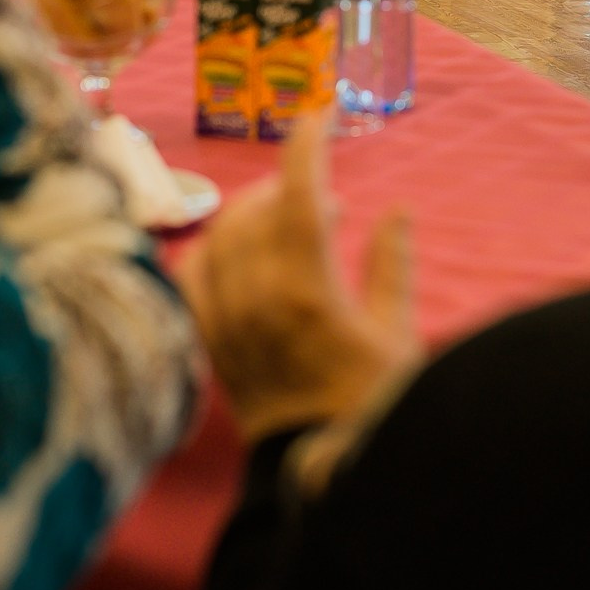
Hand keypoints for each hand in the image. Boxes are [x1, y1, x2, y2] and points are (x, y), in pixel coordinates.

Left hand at [180, 116, 415, 441]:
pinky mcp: (208, 341)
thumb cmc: (374, 406)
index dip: (309, 142)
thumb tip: (395, 207)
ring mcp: (224, 320)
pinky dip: (210, 248)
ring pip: (221, 234)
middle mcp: (256, 297)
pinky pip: (190, 275)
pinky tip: (234, 249)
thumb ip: (393, 263)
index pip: (299, 190)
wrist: (326, 474)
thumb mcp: (398, 333)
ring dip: (252, 212)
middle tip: (323, 191)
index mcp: (307, 288)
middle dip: (288, 184)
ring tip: (285, 218)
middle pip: (257, 207)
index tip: (323, 114)